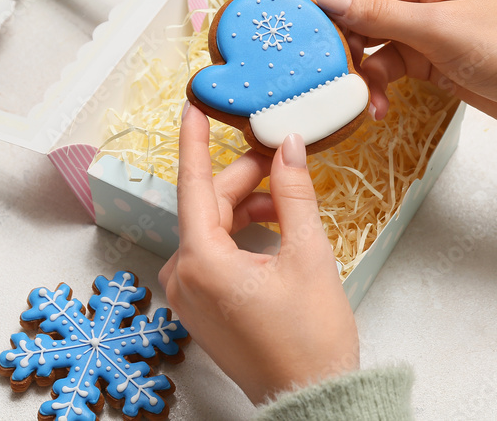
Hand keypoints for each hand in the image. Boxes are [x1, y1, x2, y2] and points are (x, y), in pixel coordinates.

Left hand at [160, 105, 357, 404]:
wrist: (312, 399)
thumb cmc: (310, 339)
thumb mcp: (308, 255)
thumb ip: (293, 193)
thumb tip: (288, 146)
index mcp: (201, 262)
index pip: (193, 184)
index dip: (194, 140)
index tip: (193, 105)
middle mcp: (184, 277)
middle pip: (208, 207)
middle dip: (244, 179)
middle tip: (280, 157)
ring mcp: (188, 295)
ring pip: (211, 229)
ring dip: (245, 207)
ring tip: (285, 201)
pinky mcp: (200, 307)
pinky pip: (212, 254)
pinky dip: (239, 234)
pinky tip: (272, 227)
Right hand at [251, 0, 496, 132]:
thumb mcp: (437, 30)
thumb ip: (377, 15)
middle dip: (316, 26)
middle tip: (282, 49)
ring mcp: (410, 23)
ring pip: (357, 38)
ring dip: (347, 66)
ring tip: (341, 91)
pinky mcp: (416, 55)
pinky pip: (377, 66)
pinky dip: (370, 86)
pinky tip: (373, 109)